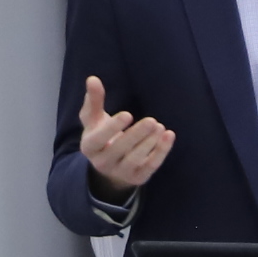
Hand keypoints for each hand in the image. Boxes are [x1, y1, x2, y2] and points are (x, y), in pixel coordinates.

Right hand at [76, 77, 173, 193]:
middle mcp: (102, 162)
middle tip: (152, 120)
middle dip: (137, 135)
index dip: (112, 128)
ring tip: (159, 125)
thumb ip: (94, 101)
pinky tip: (168, 135)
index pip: (98, 139)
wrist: (109, 166)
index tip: (128, 114)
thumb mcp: (93, 119)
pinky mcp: (138, 178)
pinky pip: (151, 166)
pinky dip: (161, 151)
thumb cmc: (100, 135)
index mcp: (89, 147)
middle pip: (120, 149)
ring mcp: (120, 172)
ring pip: (136, 159)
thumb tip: (93, 79)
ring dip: (150, 143)